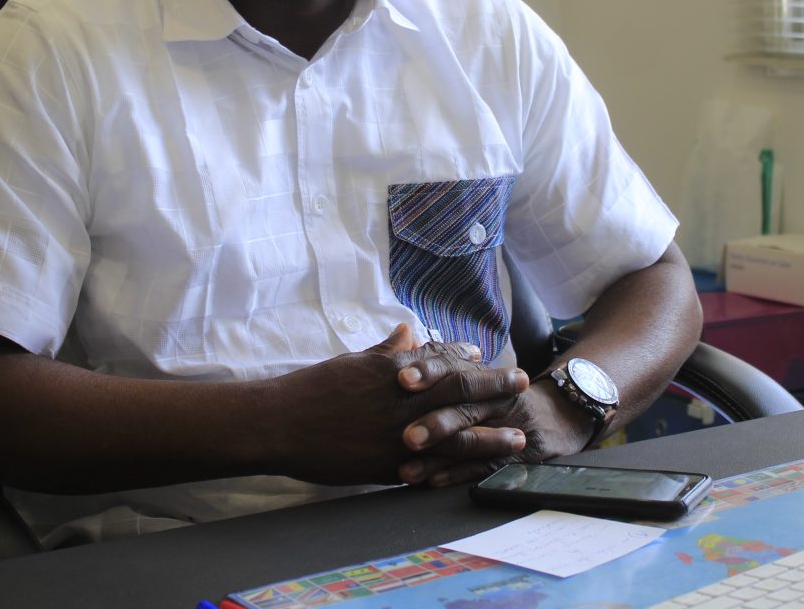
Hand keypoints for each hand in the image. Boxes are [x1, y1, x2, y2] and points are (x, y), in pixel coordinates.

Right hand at [265, 324, 528, 486]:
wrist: (280, 423)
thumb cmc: (311, 389)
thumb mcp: (351, 361)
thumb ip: (384, 351)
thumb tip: (406, 331)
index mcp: (393, 369)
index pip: (440, 358)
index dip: (466, 357)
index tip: (485, 355)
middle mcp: (402, 399)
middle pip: (459, 391)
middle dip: (494, 387)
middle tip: (523, 383)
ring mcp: (398, 433)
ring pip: (456, 433)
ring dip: (490, 435)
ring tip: (517, 438)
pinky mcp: (389, 464)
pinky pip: (433, 468)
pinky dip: (458, 470)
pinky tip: (478, 473)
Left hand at [397, 371, 595, 487]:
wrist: (557, 415)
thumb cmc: (501, 393)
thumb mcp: (476, 371)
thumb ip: (437, 358)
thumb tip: (400, 335)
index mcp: (480, 375)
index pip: (454, 366)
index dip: (429, 371)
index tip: (401, 377)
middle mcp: (493, 399)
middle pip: (464, 405)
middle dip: (433, 420)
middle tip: (403, 435)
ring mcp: (505, 428)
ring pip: (470, 441)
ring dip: (437, 458)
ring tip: (407, 469)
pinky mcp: (515, 456)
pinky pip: (486, 467)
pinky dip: (459, 474)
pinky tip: (434, 482)